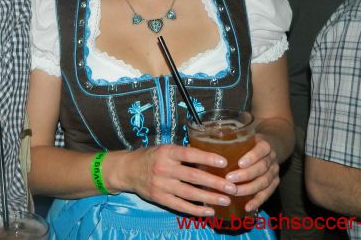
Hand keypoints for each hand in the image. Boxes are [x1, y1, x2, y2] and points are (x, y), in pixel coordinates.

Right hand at [109, 144, 237, 216]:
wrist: (128, 170)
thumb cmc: (151, 156)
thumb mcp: (165, 149)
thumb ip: (183, 154)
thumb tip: (209, 156)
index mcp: (167, 152)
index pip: (190, 154)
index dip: (207, 158)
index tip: (224, 162)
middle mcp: (165, 168)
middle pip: (193, 176)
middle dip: (215, 182)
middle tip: (232, 187)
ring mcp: (162, 185)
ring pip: (190, 193)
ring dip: (210, 198)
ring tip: (225, 200)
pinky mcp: (160, 198)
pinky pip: (181, 206)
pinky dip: (196, 210)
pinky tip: (209, 211)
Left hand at [222, 134, 279, 211]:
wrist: (269, 148)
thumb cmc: (249, 143)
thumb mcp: (243, 137)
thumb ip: (226, 141)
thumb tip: (195, 146)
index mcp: (265, 145)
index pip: (261, 150)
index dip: (252, 157)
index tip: (239, 163)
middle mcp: (272, 159)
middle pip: (262, 168)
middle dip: (245, 175)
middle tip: (229, 179)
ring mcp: (274, 172)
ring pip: (264, 182)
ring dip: (249, 189)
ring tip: (233, 193)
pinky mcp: (274, 184)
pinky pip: (267, 194)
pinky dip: (257, 201)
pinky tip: (247, 207)